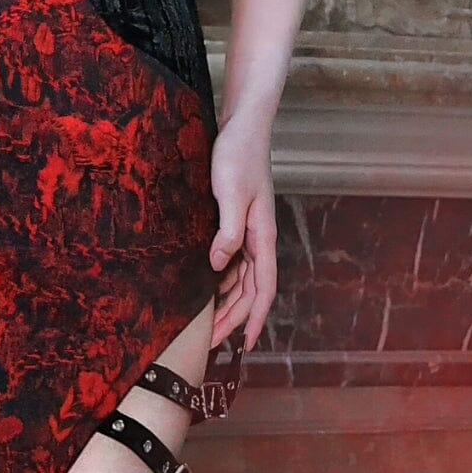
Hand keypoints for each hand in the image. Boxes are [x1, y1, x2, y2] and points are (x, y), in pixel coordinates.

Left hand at [206, 124, 276, 353]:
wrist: (243, 126)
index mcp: (263, 236)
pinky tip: (208, 287)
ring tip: (208, 324)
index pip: (263, 290)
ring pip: (242, 278)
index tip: (243, 346)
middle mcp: (259, 239)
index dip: (254, 319)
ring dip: (228, 302)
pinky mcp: (238, 220)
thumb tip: (217, 267)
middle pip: (251, 291)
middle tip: (212, 345)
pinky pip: (234, 260)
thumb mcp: (230, 194)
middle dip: (234, 319)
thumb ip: (227, 232)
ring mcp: (250, 231)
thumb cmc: (238, 156)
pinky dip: (223, 280)